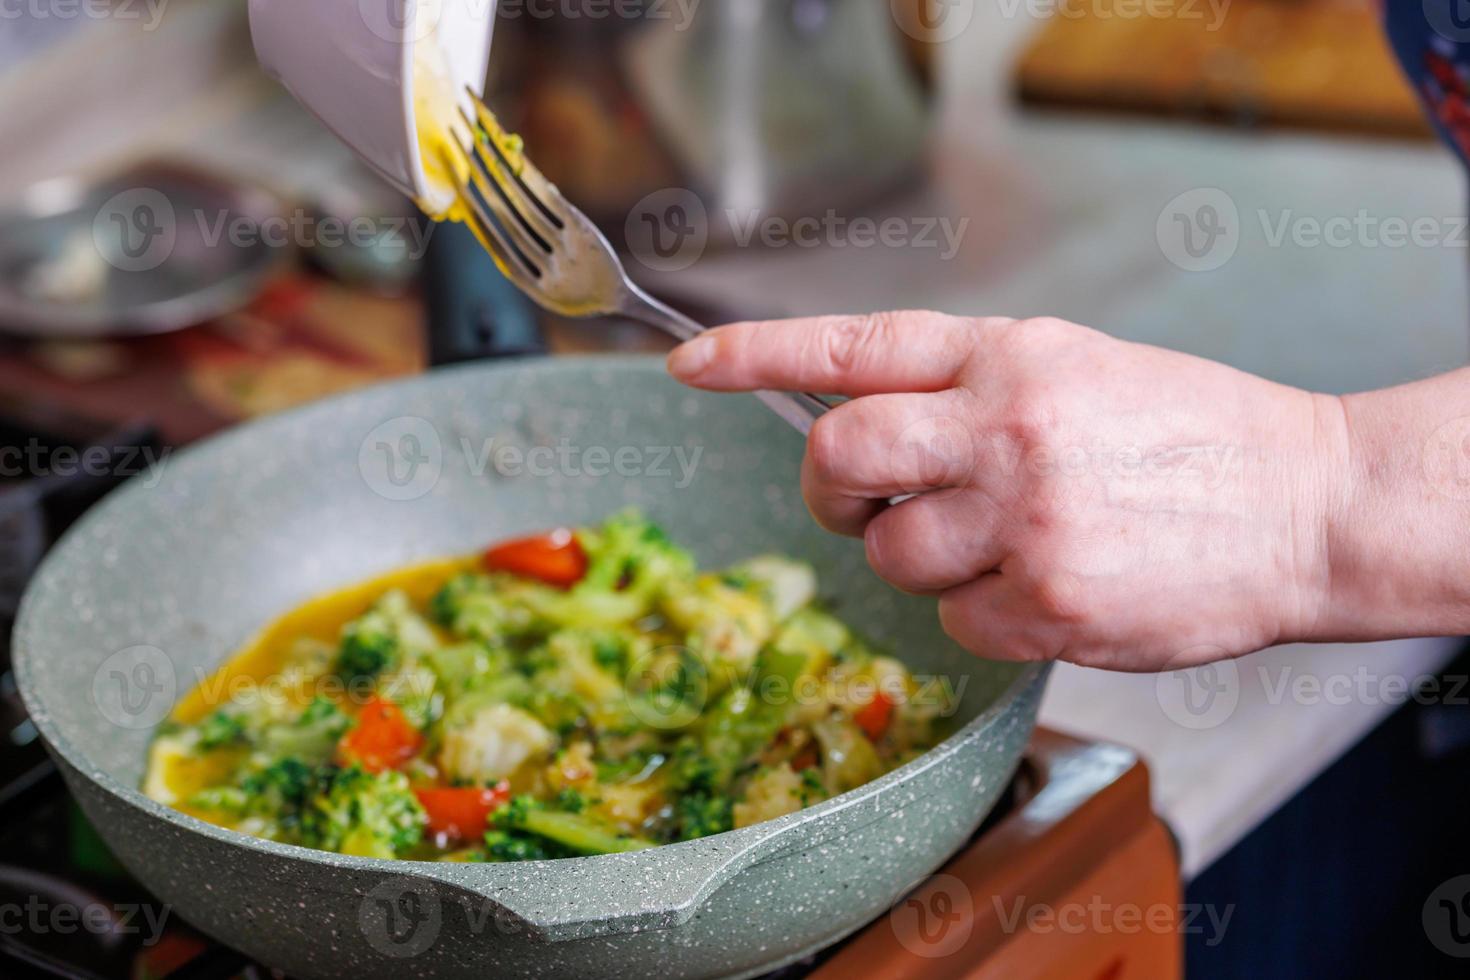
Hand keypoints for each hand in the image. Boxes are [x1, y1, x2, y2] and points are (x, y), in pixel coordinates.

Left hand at [667, 312, 1349, 670]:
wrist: (1307, 504)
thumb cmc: (1192, 436)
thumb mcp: (1076, 368)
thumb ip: (968, 388)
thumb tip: (860, 421)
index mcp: (1009, 354)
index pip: (853, 347)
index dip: (757, 355)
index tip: (691, 364)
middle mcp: (1005, 426)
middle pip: (837, 457)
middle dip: (828, 489)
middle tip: (860, 504)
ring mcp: (1024, 518)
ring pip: (891, 557)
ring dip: (922, 560)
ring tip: (1002, 544)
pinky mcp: (1048, 604)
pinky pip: (955, 623)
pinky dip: (982, 614)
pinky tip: (1047, 589)